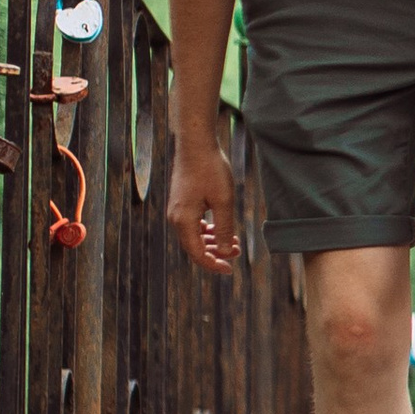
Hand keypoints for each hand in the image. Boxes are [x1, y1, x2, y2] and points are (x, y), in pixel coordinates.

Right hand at [167, 131, 242, 275]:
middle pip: (194, 247)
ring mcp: (177, 209)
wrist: (196, 144)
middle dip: (216, 253)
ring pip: (194, 236)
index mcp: (184, 221)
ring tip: (234, 241)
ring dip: (213, 242)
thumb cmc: (211, 170)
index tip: (230, 269)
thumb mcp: (224, 202)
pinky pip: (193, 224)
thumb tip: (227, 252)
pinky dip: (207, 230)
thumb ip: (225, 229)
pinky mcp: (181, 201)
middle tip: (238, 252)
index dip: (213, 264)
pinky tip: (220, 228)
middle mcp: (176, 217)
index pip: (197, 254)